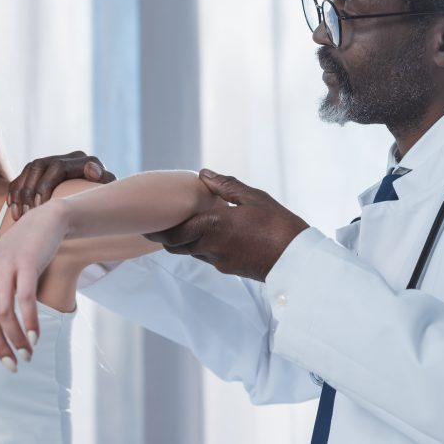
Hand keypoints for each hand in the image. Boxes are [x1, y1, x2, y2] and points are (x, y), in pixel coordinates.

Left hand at [0, 203, 66, 371]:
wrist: (43, 223)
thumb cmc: (18, 256)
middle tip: (11, 365)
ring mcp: (4, 266)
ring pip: (3, 313)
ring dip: (15, 339)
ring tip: (27, 354)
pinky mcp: (25, 263)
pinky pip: (24, 300)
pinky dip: (29, 322)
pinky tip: (35, 336)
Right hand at [8, 150, 115, 219]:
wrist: (100, 201)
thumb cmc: (106, 200)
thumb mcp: (109, 190)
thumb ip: (105, 179)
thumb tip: (92, 170)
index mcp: (82, 160)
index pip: (56, 167)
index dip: (45, 185)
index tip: (40, 207)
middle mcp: (66, 158)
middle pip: (38, 167)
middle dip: (29, 191)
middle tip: (26, 214)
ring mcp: (52, 162)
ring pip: (28, 171)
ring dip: (20, 193)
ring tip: (18, 215)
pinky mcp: (42, 172)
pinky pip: (22, 177)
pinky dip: (15, 191)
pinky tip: (12, 208)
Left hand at [144, 169, 309, 281]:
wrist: (297, 262)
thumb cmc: (278, 225)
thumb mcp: (253, 197)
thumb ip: (225, 185)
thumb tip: (203, 174)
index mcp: (212, 225)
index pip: (172, 233)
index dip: (157, 231)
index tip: (146, 224)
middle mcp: (210, 246)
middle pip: (176, 246)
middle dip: (166, 236)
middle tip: (159, 224)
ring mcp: (219, 261)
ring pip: (191, 251)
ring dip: (185, 241)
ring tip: (186, 225)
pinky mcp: (229, 269)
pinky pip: (207, 257)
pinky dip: (202, 246)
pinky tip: (213, 234)